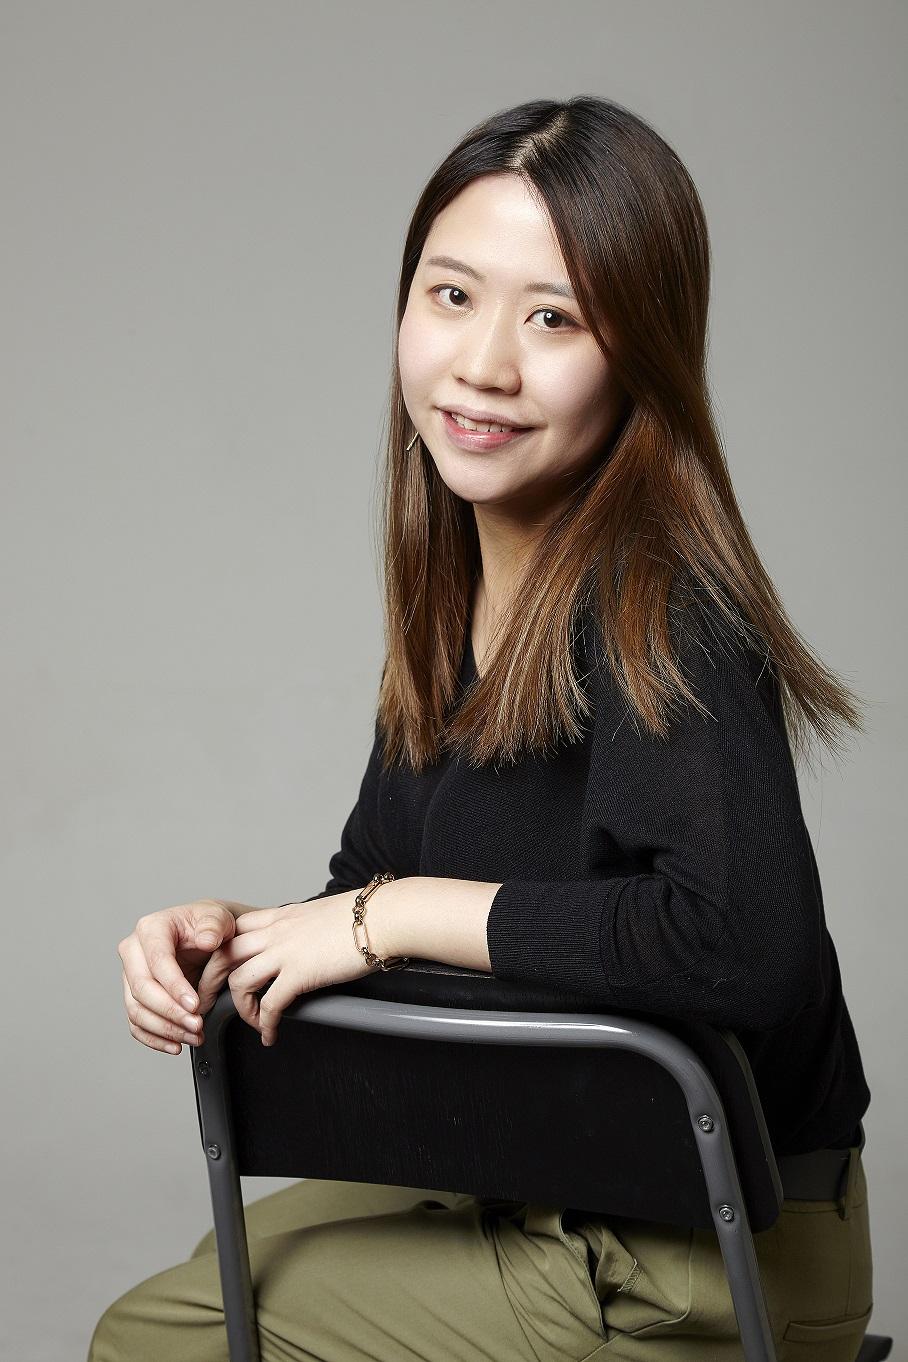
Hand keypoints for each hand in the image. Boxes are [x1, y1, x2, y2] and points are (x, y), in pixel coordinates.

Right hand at [118, 899, 252, 1055]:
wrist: (205, 936)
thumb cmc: (209, 925)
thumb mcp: (218, 918)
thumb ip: (214, 926)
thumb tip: (206, 940)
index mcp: (151, 928)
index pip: (157, 961)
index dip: (175, 986)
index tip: (196, 1005)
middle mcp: (134, 951)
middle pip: (142, 989)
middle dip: (170, 1012)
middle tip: (197, 1025)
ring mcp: (130, 975)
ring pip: (136, 1010)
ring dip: (165, 1029)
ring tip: (194, 1036)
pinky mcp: (134, 996)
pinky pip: (136, 1024)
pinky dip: (155, 1038)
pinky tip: (177, 1045)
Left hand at [194, 892, 376, 1045]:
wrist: (384, 917)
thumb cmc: (364, 916)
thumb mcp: (320, 913)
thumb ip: (302, 926)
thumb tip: (302, 940)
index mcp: (280, 915)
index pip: (233, 930)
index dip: (218, 952)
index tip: (216, 971)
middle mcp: (276, 931)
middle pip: (223, 955)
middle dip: (210, 983)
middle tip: (210, 1003)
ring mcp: (285, 951)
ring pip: (240, 981)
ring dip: (241, 1008)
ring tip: (254, 1022)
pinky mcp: (300, 973)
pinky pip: (271, 1004)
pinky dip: (266, 1024)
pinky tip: (271, 1034)